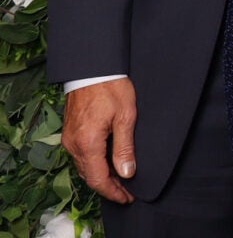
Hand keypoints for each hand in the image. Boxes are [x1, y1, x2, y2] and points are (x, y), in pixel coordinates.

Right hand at [62, 78, 136, 203]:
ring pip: (84, 167)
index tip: (127, 198)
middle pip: (90, 176)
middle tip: (127, 192)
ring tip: (121, 180)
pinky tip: (108, 163)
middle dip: (109, 187)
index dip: (113, 192)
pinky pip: (81, 156)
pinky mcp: (70, 133)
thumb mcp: (126, 117)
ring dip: (101, 176)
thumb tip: (127, 172)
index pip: (98, 179)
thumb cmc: (111, 88)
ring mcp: (70, 139)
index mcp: (88, 143)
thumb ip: (125, 147)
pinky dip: (94, 164)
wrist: (92, 68)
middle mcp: (74, 145)